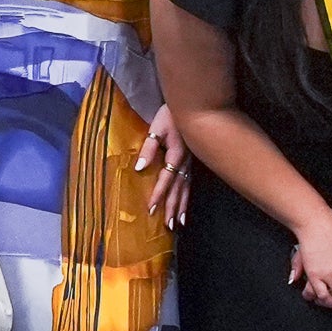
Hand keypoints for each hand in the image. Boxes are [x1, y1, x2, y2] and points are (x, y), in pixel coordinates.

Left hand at [136, 107, 192, 227]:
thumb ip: (148, 149)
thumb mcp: (156, 128)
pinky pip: (190, 182)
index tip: (151, 209)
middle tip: (168, 225)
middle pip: (178, 189)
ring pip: (186, 188)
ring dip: (181, 206)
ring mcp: (191, 163)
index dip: (158, 194)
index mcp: (175, 155)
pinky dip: (187, 196)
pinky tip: (185, 206)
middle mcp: (185, 162)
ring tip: (178, 223)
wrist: (191, 104)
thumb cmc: (171, 115)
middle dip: (172, 207)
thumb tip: (139, 168)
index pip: (165, 179)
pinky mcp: (193, 161)